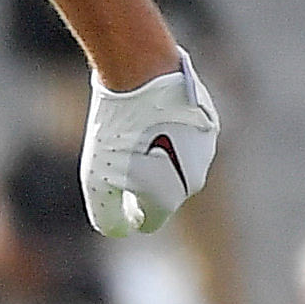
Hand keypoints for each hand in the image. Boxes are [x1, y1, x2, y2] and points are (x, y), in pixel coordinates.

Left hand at [79, 56, 219, 237]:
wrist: (143, 72)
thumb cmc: (117, 128)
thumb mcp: (96, 180)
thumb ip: (107, 217)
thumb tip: (122, 230)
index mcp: (170, 197)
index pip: (149, 221)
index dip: (127, 212)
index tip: (114, 187)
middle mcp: (194, 179)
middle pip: (163, 193)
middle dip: (143, 182)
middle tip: (120, 153)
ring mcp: (205, 149)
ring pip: (176, 163)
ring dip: (157, 154)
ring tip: (134, 129)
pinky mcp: (208, 123)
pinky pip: (184, 137)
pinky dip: (168, 131)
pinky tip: (150, 113)